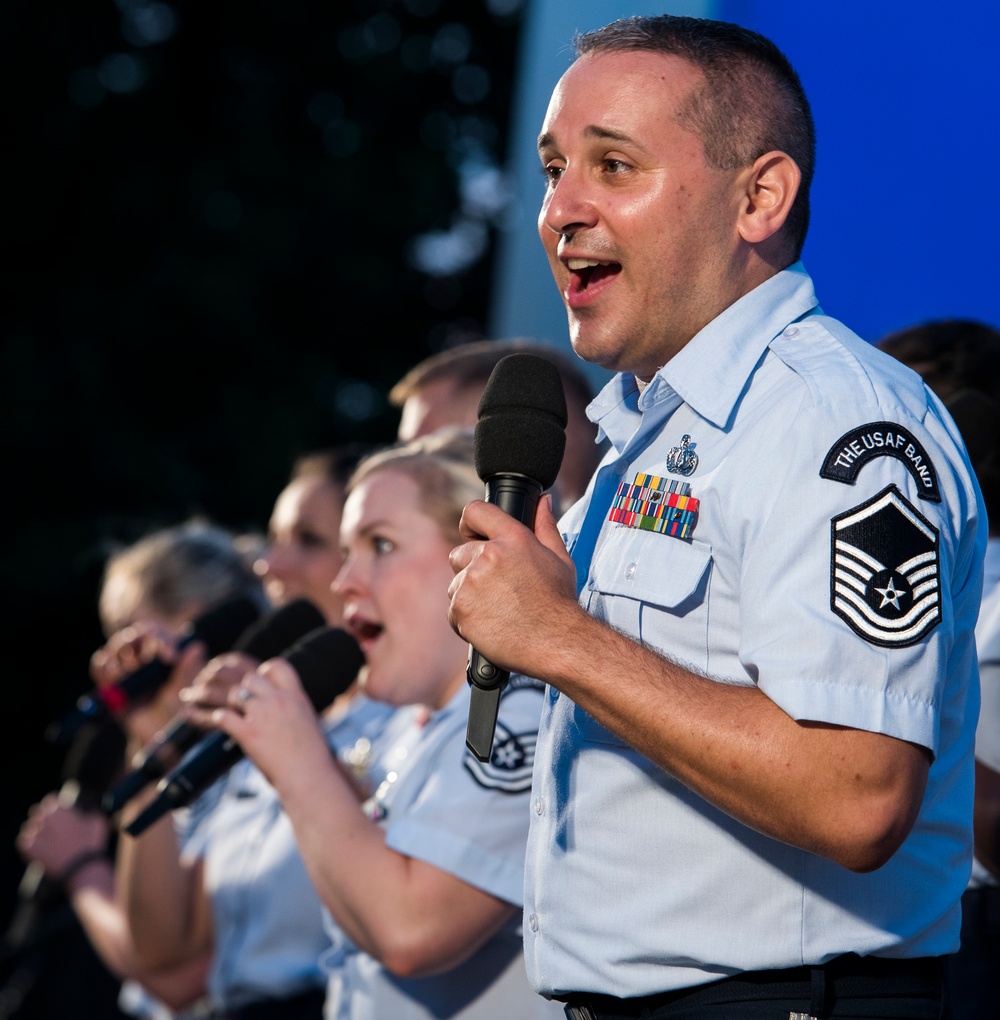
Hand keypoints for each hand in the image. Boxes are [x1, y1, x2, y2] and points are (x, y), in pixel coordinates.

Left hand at [17, 794, 108, 877]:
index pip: (50, 799)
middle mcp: (44, 819)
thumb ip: (87, 813)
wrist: (81, 868)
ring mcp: (34, 835)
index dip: (54, 804)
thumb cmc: (91, 843)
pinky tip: (37, 845)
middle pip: (36, 812)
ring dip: (35, 829)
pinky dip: (29, 842)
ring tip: (44, 836)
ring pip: (28, 827)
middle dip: (42, 816)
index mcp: (59, 810)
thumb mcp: (97, 822)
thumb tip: (84, 813)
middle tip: (50, 824)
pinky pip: (23, 841)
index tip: (58, 810)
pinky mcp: (29, 850)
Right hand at [91, 622, 208, 744]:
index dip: (161, 639)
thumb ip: (185, 669)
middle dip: (135, 638)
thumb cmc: (174, 709)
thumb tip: (197, 646)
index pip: (156, 634)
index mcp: (161, 656)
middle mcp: (142, 660)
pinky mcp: (111, 685)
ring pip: (116, 649)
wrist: (158, 733)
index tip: (170, 656)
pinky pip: (101, 669)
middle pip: (133, 637)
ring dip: (117, 649)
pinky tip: (108, 666)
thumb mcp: (180, 689)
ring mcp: (126, 671)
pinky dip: (101, 665)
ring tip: (122, 662)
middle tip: (142, 653)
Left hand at [184, 658, 329, 791]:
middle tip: (246, 705)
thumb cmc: (312, 755)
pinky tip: (225, 725)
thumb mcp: (309, 721)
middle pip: (252, 677)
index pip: (277, 665)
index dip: (265, 672)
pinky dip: (221, 720)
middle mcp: (279, 700)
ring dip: (233, 704)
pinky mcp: (248, 733)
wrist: (308, 775)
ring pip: (236, 694)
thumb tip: (286, 707)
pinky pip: (224, 716)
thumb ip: (295, 708)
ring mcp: (262, 715)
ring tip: (236, 716)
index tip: (263, 686)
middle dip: (246, 690)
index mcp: (296, 695)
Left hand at [447, 494, 578, 677]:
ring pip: (455, 585)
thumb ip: (545, 526)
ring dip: (469, 596)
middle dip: (472, 569)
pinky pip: (453, 610)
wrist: (557, 642)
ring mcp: (471, 583)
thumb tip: (543, 501)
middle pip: (459, 554)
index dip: (471, 524)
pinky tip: (491, 624)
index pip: (476, 511)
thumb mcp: (559, 558)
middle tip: (498, 590)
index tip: (472, 535)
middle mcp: (488, 556)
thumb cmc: (559, 602)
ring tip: (498, 610)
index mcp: (513, 538)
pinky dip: (467, 619)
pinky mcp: (461, 609)